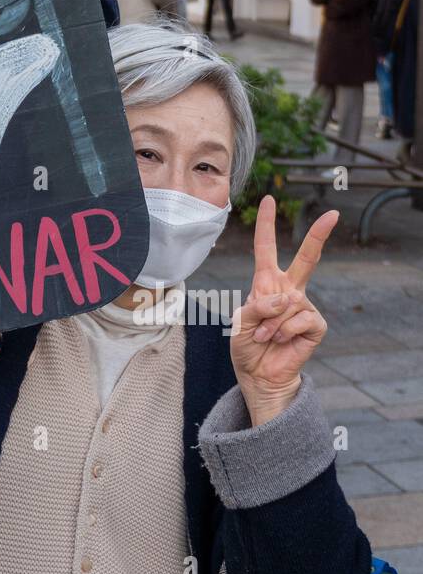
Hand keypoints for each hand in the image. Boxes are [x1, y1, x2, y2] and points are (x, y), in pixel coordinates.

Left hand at [230, 195, 337, 424]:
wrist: (259, 374)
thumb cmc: (247, 345)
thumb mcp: (239, 321)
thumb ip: (256, 307)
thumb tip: (283, 300)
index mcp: (266, 283)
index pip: (266, 248)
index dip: (266, 224)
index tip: (268, 200)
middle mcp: (288, 290)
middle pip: (306, 258)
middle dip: (319, 236)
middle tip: (333, 215)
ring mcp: (303, 306)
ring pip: (289, 303)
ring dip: (270, 324)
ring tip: (265, 337)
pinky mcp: (315, 324)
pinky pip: (300, 319)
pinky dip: (284, 332)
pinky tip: (280, 341)